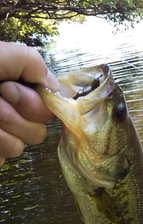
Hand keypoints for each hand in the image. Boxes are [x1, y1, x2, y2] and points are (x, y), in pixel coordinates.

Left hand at [0, 41, 59, 165]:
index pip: (46, 110)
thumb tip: (56, 87)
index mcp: (18, 93)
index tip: (6, 89)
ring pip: (18, 147)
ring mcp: (1, 138)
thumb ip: (31, 63)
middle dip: (11, 115)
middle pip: (38, 132)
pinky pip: (0, 160)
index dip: (31, 103)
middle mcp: (13, 116)